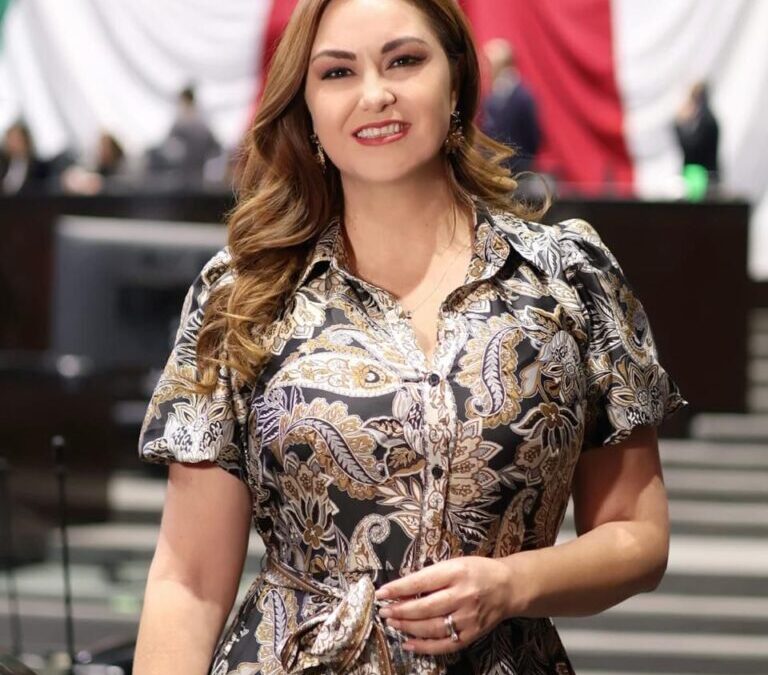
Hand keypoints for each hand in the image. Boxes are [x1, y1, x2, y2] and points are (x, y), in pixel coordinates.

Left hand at [374, 555, 527, 654]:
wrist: (509, 587)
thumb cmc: (477, 571)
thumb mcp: (455, 564)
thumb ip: (431, 577)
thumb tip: (402, 591)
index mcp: (457, 572)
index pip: (422, 581)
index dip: (399, 588)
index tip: (381, 592)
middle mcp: (463, 596)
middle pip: (425, 607)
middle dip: (400, 610)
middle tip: (384, 611)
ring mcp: (468, 618)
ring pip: (432, 627)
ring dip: (408, 627)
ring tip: (392, 623)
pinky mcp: (472, 634)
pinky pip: (444, 645)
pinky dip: (424, 647)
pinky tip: (408, 643)